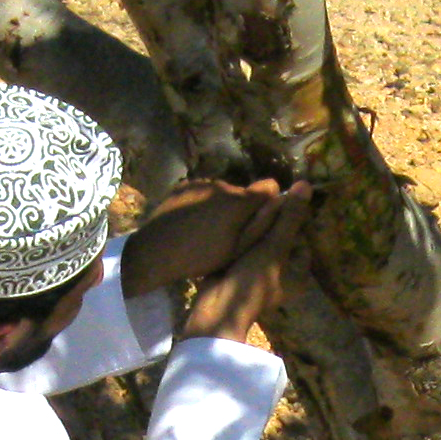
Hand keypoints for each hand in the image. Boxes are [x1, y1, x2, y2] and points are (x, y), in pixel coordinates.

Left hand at [123, 177, 291, 298]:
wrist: (155, 252)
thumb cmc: (201, 256)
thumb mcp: (238, 249)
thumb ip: (263, 224)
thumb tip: (285, 202)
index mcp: (239, 200)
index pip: (270, 187)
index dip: (270, 203)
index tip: (261, 220)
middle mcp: (222, 184)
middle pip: (243, 193)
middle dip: (243, 209)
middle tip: (230, 235)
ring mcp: (201, 183)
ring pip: (222, 193)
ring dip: (222, 207)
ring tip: (208, 232)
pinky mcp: (183, 186)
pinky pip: (203, 193)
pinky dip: (203, 204)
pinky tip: (192, 224)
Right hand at [177, 183, 311, 344]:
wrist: (216, 309)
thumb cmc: (251, 279)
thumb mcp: (274, 245)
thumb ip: (290, 216)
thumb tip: (307, 185)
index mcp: (299, 274)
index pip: (300, 237)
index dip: (290, 219)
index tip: (278, 202)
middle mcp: (284, 277)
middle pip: (281, 240)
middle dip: (270, 224)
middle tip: (260, 204)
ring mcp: (261, 276)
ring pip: (262, 244)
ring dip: (255, 229)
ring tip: (246, 211)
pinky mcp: (242, 275)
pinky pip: (246, 251)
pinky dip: (242, 240)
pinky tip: (234, 225)